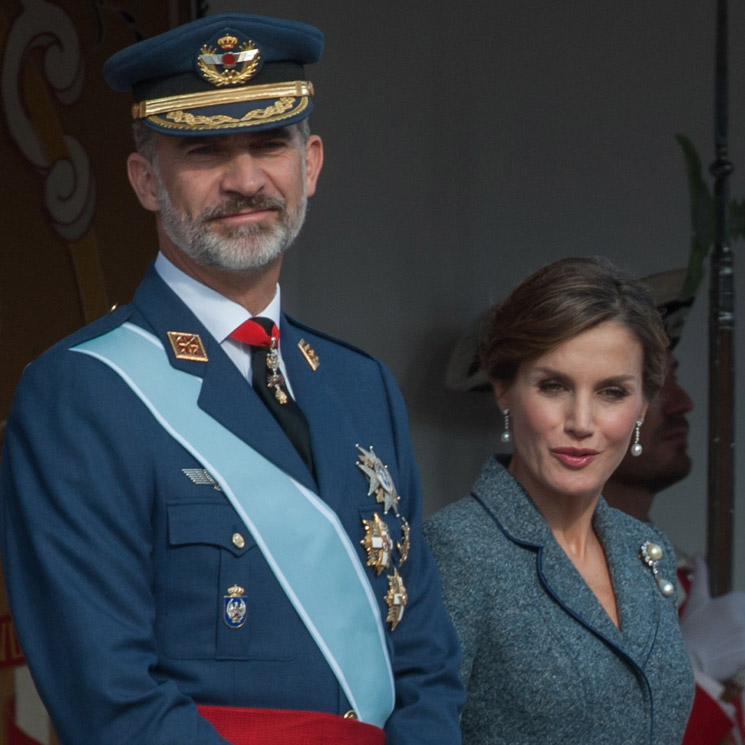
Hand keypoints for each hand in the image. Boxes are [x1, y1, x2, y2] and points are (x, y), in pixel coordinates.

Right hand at [679, 554, 744, 681]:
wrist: (689, 663)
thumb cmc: (690, 630)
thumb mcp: (695, 600)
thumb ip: (701, 575)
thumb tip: (697, 554)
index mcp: (734, 602)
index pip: (744, 601)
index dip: (734, 609)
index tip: (722, 620)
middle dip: (738, 623)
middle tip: (723, 632)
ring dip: (739, 635)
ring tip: (727, 641)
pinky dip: (742, 648)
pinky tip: (733, 652)